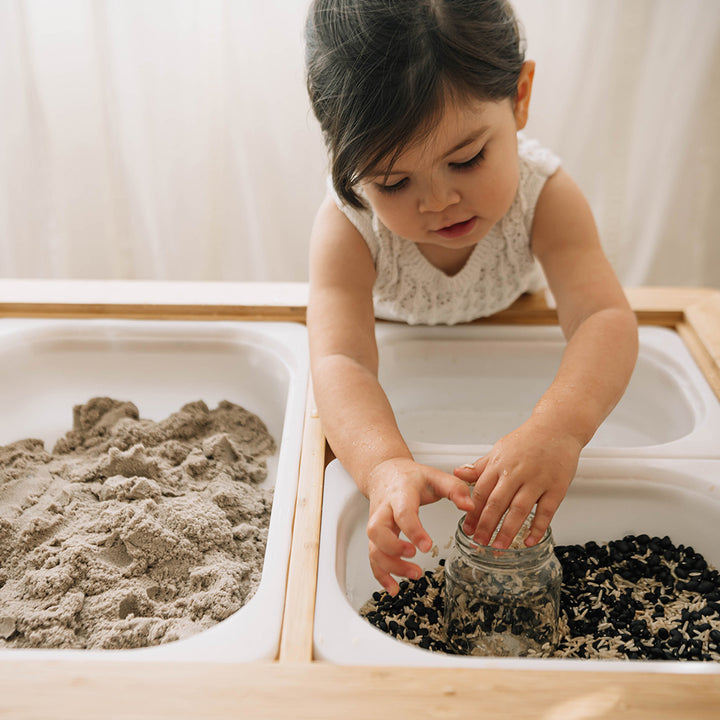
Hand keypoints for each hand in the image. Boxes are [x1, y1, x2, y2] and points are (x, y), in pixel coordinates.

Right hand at [365, 457, 474, 594]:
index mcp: (400, 494)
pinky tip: (394, 588)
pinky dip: (380, 575)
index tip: (426, 546)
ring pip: (374, 547)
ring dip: (390, 566)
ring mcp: (377, 524)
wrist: (385, 473)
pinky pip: (372, 557)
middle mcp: (384, 510)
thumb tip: (470, 506)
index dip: (412, 530)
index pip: (402, 512)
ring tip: (415, 575)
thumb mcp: (435, 475)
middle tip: (414, 557)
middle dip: (393, 549)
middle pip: (377, 531)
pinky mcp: (375, 537)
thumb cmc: (410, 477)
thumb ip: (454, 488)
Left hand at [453, 418, 581, 549]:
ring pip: (519, 509)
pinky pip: (546, 511)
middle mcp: (516, 472)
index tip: (467, 528)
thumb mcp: (499, 449)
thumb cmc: (527, 439)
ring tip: (499, 546)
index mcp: (499, 464)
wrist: (557, 427)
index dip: (472, 511)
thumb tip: (457, 473)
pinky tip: (529, 540)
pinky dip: (538, 527)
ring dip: (508, 530)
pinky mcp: (557, 487)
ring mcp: (537, 480)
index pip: (481, 491)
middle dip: (486, 525)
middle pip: (497, 502)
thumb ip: (480, 466)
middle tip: (479, 542)